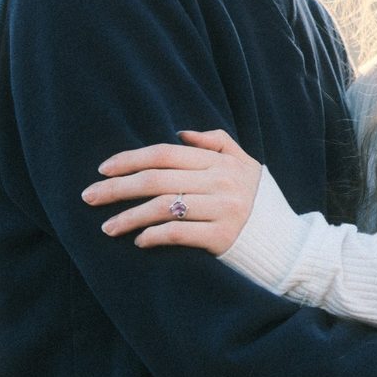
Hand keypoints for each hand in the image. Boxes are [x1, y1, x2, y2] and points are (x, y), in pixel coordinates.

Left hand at [81, 129, 261, 254]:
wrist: (288, 243)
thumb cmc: (260, 202)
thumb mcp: (246, 164)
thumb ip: (217, 142)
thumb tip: (182, 133)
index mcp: (221, 161)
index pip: (166, 154)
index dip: (131, 159)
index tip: (103, 169)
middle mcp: (221, 181)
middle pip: (157, 179)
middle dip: (117, 187)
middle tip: (88, 197)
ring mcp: (222, 209)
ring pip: (163, 206)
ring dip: (129, 216)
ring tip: (106, 227)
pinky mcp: (222, 237)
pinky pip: (179, 232)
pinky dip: (154, 236)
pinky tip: (139, 240)